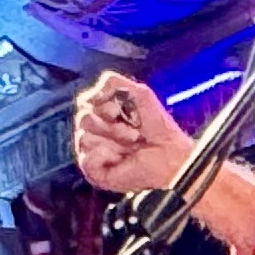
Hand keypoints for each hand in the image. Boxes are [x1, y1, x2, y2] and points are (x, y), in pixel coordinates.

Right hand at [73, 74, 191, 195]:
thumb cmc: (157, 127)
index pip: (85, 102)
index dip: (106, 105)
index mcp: (101, 114)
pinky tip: (119, 158)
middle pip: (83, 119)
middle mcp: (93, 132)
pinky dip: (104, 155)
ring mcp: (92, 152)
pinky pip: (86, 159)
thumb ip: (112, 83)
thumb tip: (91, 97)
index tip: (124, 112)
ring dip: (113, 140)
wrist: (171, 153)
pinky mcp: (94, 172)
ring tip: (131, 146)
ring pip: (84, 137)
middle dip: (112, 125)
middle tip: (134, 133)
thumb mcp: (139, 93)